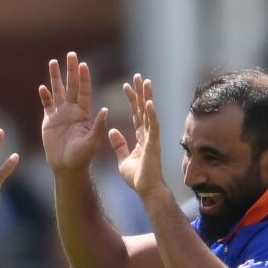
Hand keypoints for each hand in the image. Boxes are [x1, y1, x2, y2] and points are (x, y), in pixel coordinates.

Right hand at [38, 51, 108, 173]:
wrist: (67, 168)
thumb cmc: (82, 157)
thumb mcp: (93, 141)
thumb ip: (98, 125)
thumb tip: (106, 109)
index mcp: (84, 113)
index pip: (84, 91)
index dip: (84, 78)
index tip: (83, 64)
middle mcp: (72, 110)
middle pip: (71, 86)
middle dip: (71, 70)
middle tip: (71, 54)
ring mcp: (60, 114)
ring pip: (57, 91)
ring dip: (55, 77)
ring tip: (53, 62)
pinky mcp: (49, 121)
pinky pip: (46, 105)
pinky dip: (44, 96)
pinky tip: (42, 87)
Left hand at [109, 74, 166, 200]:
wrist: (146, 190)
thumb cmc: (137, 178)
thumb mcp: (122, 159)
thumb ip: (119, 144)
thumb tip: (112, 131)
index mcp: (140, 138)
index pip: (136, 114)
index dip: (132, 100)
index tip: (126, 86)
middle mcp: (148, 135)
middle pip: (143, 109)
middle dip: (140, 92)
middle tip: (138, 76)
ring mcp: (152, 138)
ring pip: (150, 113)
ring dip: (147, 97)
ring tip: (145, 82)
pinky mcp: (154, 144)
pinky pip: (153, 126)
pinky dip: (151, 114)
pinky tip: (149, 102)